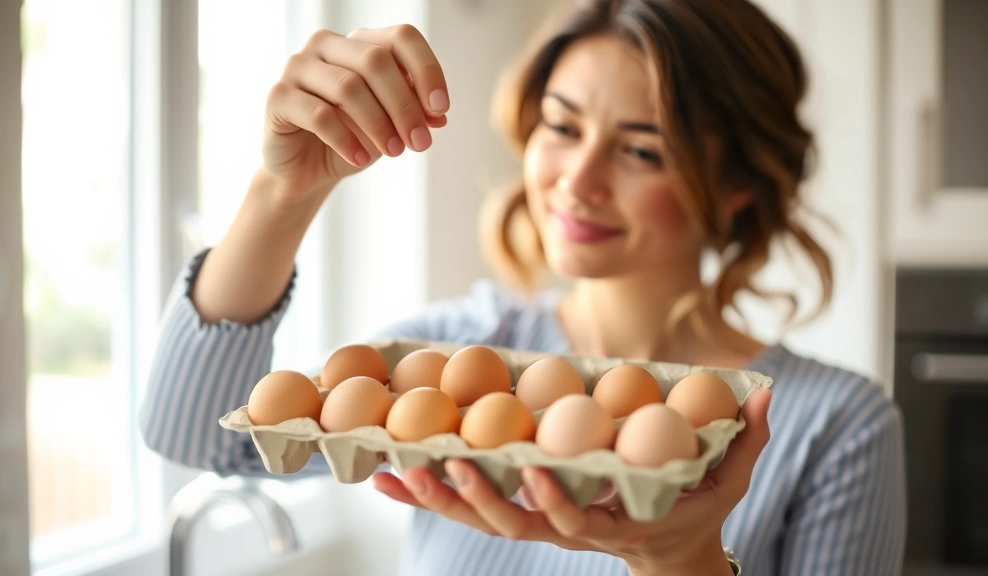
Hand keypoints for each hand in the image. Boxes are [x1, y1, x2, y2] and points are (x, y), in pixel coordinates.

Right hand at [262, 24, 448, 196]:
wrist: (305, 170)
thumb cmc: (351, 137)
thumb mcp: (391, 124)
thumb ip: (414, 111)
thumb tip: (438, 115)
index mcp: (359, 42)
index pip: (401, 38)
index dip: (427, 70)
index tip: (441, 109)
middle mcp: (326, 44)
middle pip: (376, 61)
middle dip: (404, 105)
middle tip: (420, 142)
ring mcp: (298, 66)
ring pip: (348, 87)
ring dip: (378, 124)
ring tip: (394, 152)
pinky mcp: (279, 96)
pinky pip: (319, 114)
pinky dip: (346, 139)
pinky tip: (359, 158)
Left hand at [372, 389, 771, 574]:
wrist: (665, 546)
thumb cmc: (693, 505)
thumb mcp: (727, 478)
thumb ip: (744, 439)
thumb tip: (763, 392)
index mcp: (614, 521)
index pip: (578, 518)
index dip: (553, 500)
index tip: (532, 471)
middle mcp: (567, 526)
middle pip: (512, 522)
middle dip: (473, 498)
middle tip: (439, 462)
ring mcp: (539, 522)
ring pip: (480, 517)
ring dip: (434, 496)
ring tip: (392, 466)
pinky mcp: (518, 510)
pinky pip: (467, 505)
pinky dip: (426, 493)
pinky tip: (386, 473)